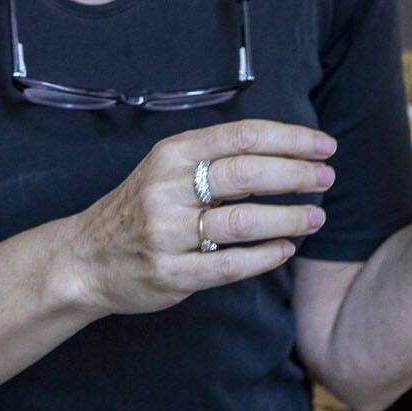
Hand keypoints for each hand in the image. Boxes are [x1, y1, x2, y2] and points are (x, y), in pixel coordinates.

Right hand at [67, 120, 337, 316]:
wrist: (85, 259)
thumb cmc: (141, 207)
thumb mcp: (167, 168)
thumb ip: (216, 158)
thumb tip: (285, 153)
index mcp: (172, 153)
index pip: (242, 136)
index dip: (290, 139)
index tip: (324, 146)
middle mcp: (167, 189)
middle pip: (246, 173)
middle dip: (296, 174)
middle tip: (327, 178)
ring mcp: (168, 233)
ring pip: (243, 221)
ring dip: (289, 218)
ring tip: (316, 217)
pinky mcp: (172, 274)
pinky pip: (229, 264)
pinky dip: (265, 257)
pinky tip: (286, 249)